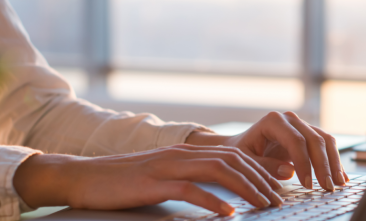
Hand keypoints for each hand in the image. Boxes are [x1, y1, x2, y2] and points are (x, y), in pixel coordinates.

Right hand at [13, 145, 283, 215]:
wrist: (85, 177)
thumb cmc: (125, 182)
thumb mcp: (164, 177)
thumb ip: (192, 179)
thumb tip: (221, 194)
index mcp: (187, 152)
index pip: (234, 155)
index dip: (260, 169)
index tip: (280, 186)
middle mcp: (182, 154)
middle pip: (233, 161)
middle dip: (261, 179)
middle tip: (280, 198)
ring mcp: (168, 166)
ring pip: (219, 171)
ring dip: (246, 188)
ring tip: (264, 204)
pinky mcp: (154, 183)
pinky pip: (190, 190)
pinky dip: (213, 201)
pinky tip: (228, 213)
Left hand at [187, 112, 348, 190]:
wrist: (242, 145)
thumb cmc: (241, 152)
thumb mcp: (246, 160)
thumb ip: (265, 166)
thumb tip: (290, 171)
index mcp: (274, 121)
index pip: (296, 141)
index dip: (304, 163)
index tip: (307, 184)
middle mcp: (291, 119)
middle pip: (315, 140)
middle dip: (323, 166)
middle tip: (328, 187)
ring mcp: (302, 125)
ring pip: (326, 141)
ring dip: (334, 163)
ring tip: (339, 184)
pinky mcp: (309, 134)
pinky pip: (327, 146)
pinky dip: (335, 161)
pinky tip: (342, 177)